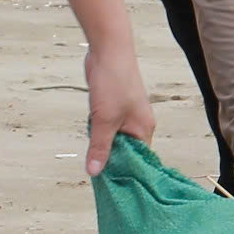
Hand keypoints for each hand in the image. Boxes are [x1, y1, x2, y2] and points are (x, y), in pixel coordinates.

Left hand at [83, 38, 155, 173]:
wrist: (109, 49)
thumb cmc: (112, 83)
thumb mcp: (104, 120)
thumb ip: (99, 147)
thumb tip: (94, 173)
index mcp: (144, 129)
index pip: (138, 160)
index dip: (124, 171)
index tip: (110, 183)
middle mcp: (139, 123)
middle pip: (126, 150)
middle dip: (111, 157)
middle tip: (94, 170)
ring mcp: (128, 114)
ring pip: (115, 138)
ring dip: (102, 143)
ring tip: (90, 153)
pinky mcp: (116, 105)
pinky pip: (108, 126)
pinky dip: (99, 130)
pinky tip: (89, 131)